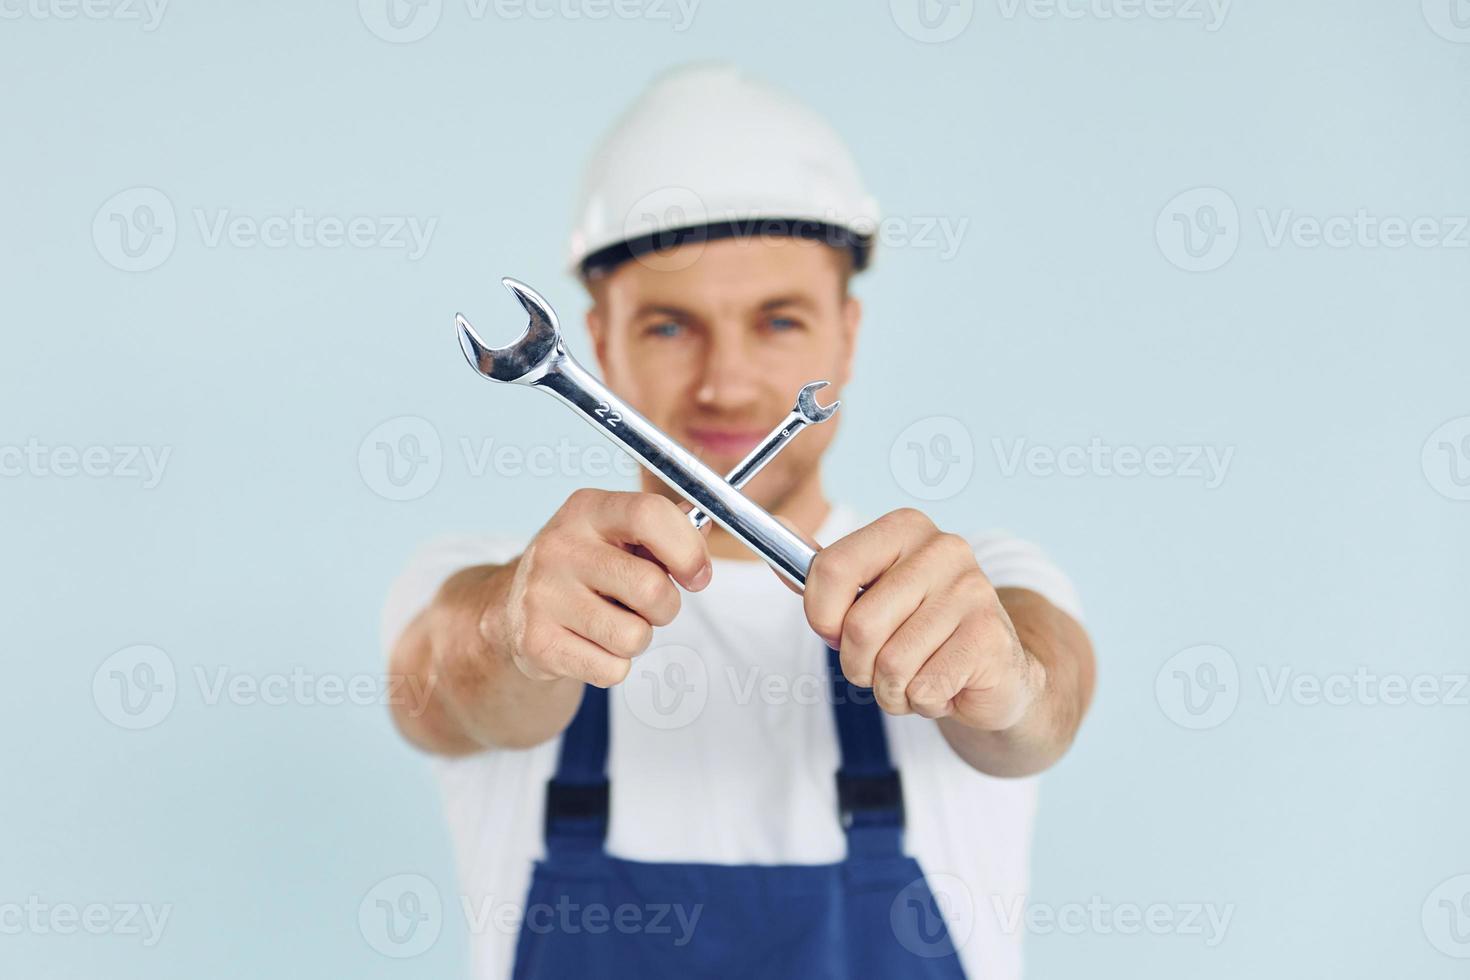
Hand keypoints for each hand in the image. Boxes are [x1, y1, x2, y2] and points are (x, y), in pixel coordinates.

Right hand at [496, 489, 711, 687]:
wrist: (513, 609)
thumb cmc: (583, 568)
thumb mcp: (616, 534)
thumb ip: (664, 528)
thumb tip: (702, 528)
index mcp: (587, 509)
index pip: (649, 515)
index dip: (688, 550)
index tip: (698, 575)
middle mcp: (559, 547)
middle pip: (651, 588)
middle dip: (665, 607)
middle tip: (646, 606)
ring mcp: (543, 595)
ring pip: (635, 637)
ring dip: (637, 639)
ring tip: (612, 623)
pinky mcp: (537, 643)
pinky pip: (612, 670)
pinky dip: (613, 666)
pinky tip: (589, 644)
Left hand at [802, 508, 1044, 728]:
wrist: (992, 670)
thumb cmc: (918, 630)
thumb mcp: (867, 595)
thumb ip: (822, 571)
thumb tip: (778, 529)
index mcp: (905, 527)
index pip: (830, 569)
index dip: (822, 617)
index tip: (837, 630)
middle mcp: (944, 549)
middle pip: (858, 626)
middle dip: (858, 664)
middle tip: (882, 663)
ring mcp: (973, 592)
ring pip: (891, 664)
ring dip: (892, 689)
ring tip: (917, 674)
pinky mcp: (990, 639)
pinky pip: (923, 689)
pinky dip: (922, 702)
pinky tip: (944, 685)